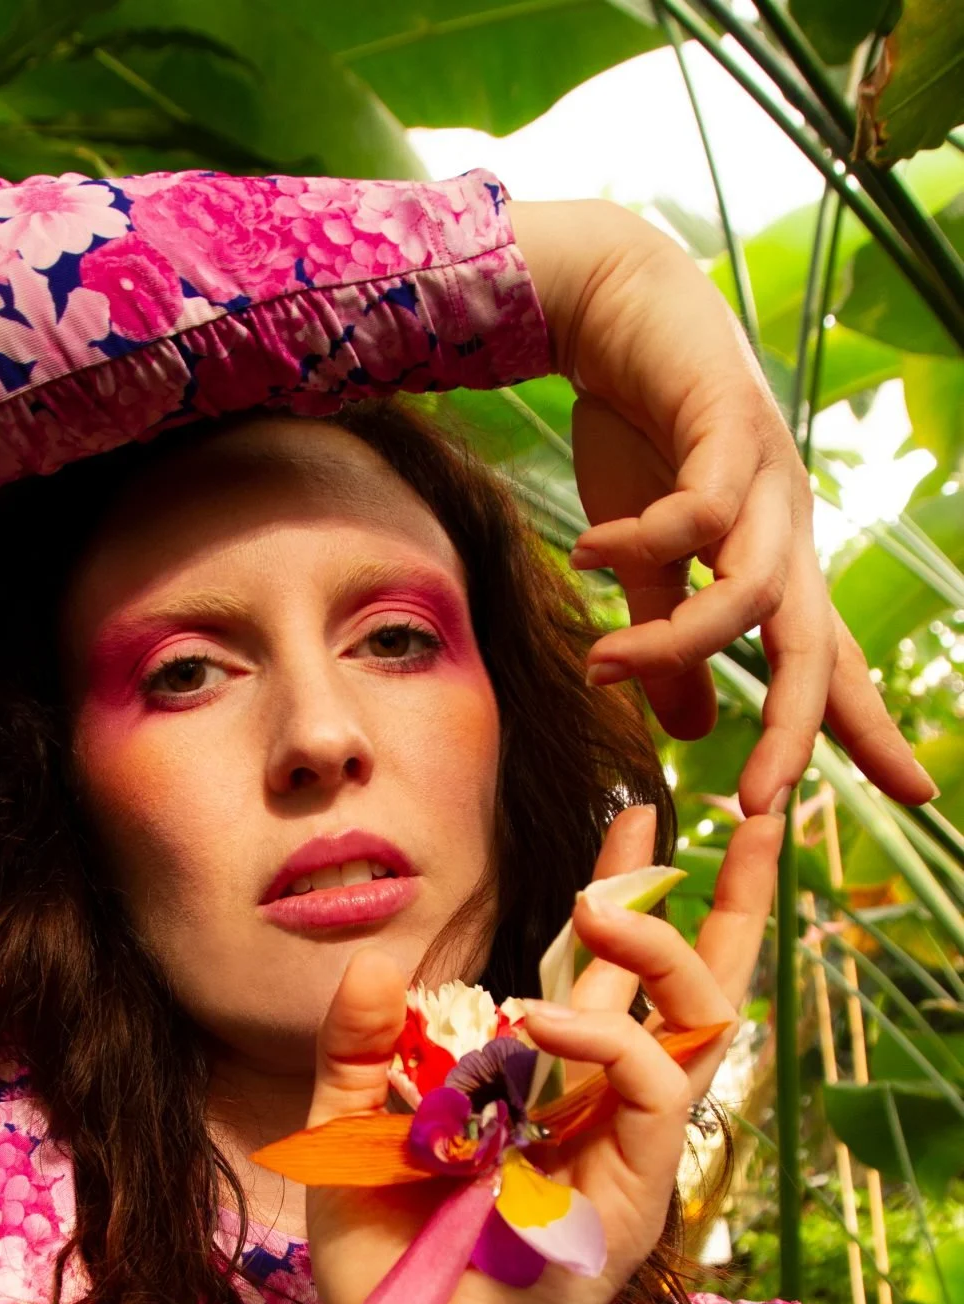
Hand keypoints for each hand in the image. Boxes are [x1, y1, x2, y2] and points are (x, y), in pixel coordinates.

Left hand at [303, 805, 783, 1303]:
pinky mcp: (635, 1193)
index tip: (635, 822)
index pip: (608, 980)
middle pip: (691, 990)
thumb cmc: (385, 1263)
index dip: (629, 903)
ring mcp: (628, 1149)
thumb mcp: (345, 1135)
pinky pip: (650, 1093)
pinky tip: (543, 1019)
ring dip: (662, 948)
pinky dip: (606, 1043)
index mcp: (545, 1091)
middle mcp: (601, 1111)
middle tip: (740, 813)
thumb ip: (358, 1052)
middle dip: (725, 901)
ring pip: (699, 1024)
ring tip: (600, 906)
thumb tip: (376, 962)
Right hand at [508, 200, 935, 819]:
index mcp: (772, 560)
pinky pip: (696, 510)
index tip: (918, 795)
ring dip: (676, 640)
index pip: (830, 662)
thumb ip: (665, 640)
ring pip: (750, 588)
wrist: (618, 302)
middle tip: (761, 802)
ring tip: (602, 666)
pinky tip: (584, 553)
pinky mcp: (725, 423)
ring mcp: (763, 475)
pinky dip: (640, 540)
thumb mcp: (640, 561)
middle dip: (796, 727)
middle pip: (811, 646)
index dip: (869, 728)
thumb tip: (692, 731)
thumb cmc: (633, 429)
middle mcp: (784, 525)